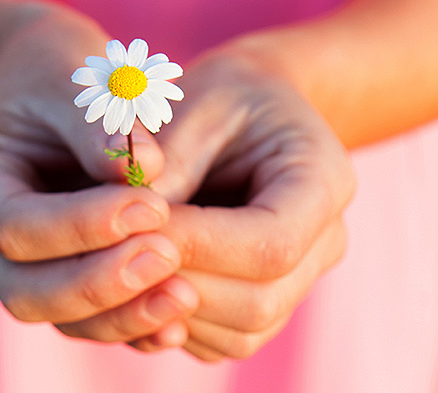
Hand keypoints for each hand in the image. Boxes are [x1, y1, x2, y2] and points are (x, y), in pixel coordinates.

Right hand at [0, 8, 198, 344]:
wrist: (54, 85)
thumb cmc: (60, 71)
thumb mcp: (74, 80)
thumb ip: (101, 124)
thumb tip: (145, 172)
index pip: (14, 226)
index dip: (80, 225)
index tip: (151, 204)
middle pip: (27, 290)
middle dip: (98, 283)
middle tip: (169, 255)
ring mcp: (22, 266)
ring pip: (60, 316)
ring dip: (122, 314)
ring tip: (187, 295)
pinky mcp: (62, 279)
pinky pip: (91, 319)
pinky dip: (132, 322)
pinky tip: (179, 319)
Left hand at [128, 52, 355, 359]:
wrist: (251, 109)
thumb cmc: (223, 98)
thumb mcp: (196, 104)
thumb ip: (165, 166)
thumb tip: (127, 233)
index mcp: (324, 178)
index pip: (272, 242)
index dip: (197, 245)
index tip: (133, 225)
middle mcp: (326, 239)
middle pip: (260, 299)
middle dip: (177, 281)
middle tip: (111, 253)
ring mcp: (302, 278)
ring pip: (242, 330)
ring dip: (169, 309)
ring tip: (119, 265)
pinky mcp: (269, 302)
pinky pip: (224, 339)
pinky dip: (174, 323)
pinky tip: (138, 283)